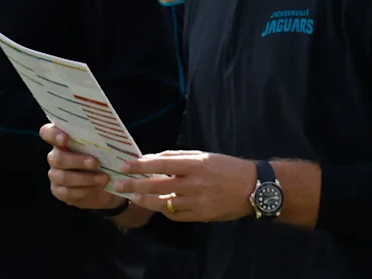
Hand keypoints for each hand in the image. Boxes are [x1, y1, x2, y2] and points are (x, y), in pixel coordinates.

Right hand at [39, 123, 123, 211]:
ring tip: (104, 178)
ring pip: (63, 177)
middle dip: (78, 161)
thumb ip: (99, 139)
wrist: (105, 184)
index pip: (47, 132)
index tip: (65, 139)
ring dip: (85, 178)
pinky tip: (97, 187)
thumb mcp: (103, 147)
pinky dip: (85, 190)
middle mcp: (55, 156)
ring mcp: (55, 174)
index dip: (53, 135)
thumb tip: (106, 131)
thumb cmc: (103, 158)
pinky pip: (67, 192)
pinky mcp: (59, 191)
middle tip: (95, 162)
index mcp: (62, 140)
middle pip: (58, 158)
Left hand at [113, 151, 255, 221]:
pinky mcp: (201, 215)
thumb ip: (177, 157)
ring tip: (134, 198)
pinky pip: (175, 215)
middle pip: (157, 185)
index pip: (160, 164)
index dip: (140, 165)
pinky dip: (163, 210)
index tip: (124, 166)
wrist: (252, 188)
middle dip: (134, 186)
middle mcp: (194, 183)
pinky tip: (155, 206)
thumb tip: (152, 159)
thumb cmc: (226, 168)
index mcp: (195, 164)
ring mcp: (197, 201)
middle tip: (119, 186)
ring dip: (145, 201)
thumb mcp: (203, 156)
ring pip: (162, 203)